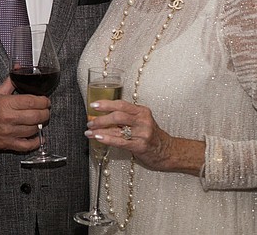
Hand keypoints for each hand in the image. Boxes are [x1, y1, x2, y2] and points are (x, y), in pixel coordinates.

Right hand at [0, 76, 49, 151]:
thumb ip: (10, 81)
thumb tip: (19, 68)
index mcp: (6, 103)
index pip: (32, 101)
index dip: (43, 101)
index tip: (46, 101)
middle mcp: (9, 118)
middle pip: (36, 116)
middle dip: (45, 112)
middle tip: (45, 110)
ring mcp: (9, 132)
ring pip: (34, 129)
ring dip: (40, 125)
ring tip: (39, 121)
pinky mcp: (8, 144)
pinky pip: (27, 145)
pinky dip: (36, 142)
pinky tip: (38, 137)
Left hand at [85, 99, 204, 174]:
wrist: (167, 151)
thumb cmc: (149, 135)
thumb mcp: (140, 121)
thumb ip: (125, 117)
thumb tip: (101, 115)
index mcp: (141, 111)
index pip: (121, 104)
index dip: (106, 104)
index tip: (93, 105)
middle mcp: (143, 120)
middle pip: (118, 116)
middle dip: (101, 119)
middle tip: (89, 123)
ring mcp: (143, 133)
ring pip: (117, 129)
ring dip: (100, 130)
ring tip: (89, 132)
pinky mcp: (141, 146)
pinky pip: (121, 141)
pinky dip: (107, 139)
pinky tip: (98, 138)